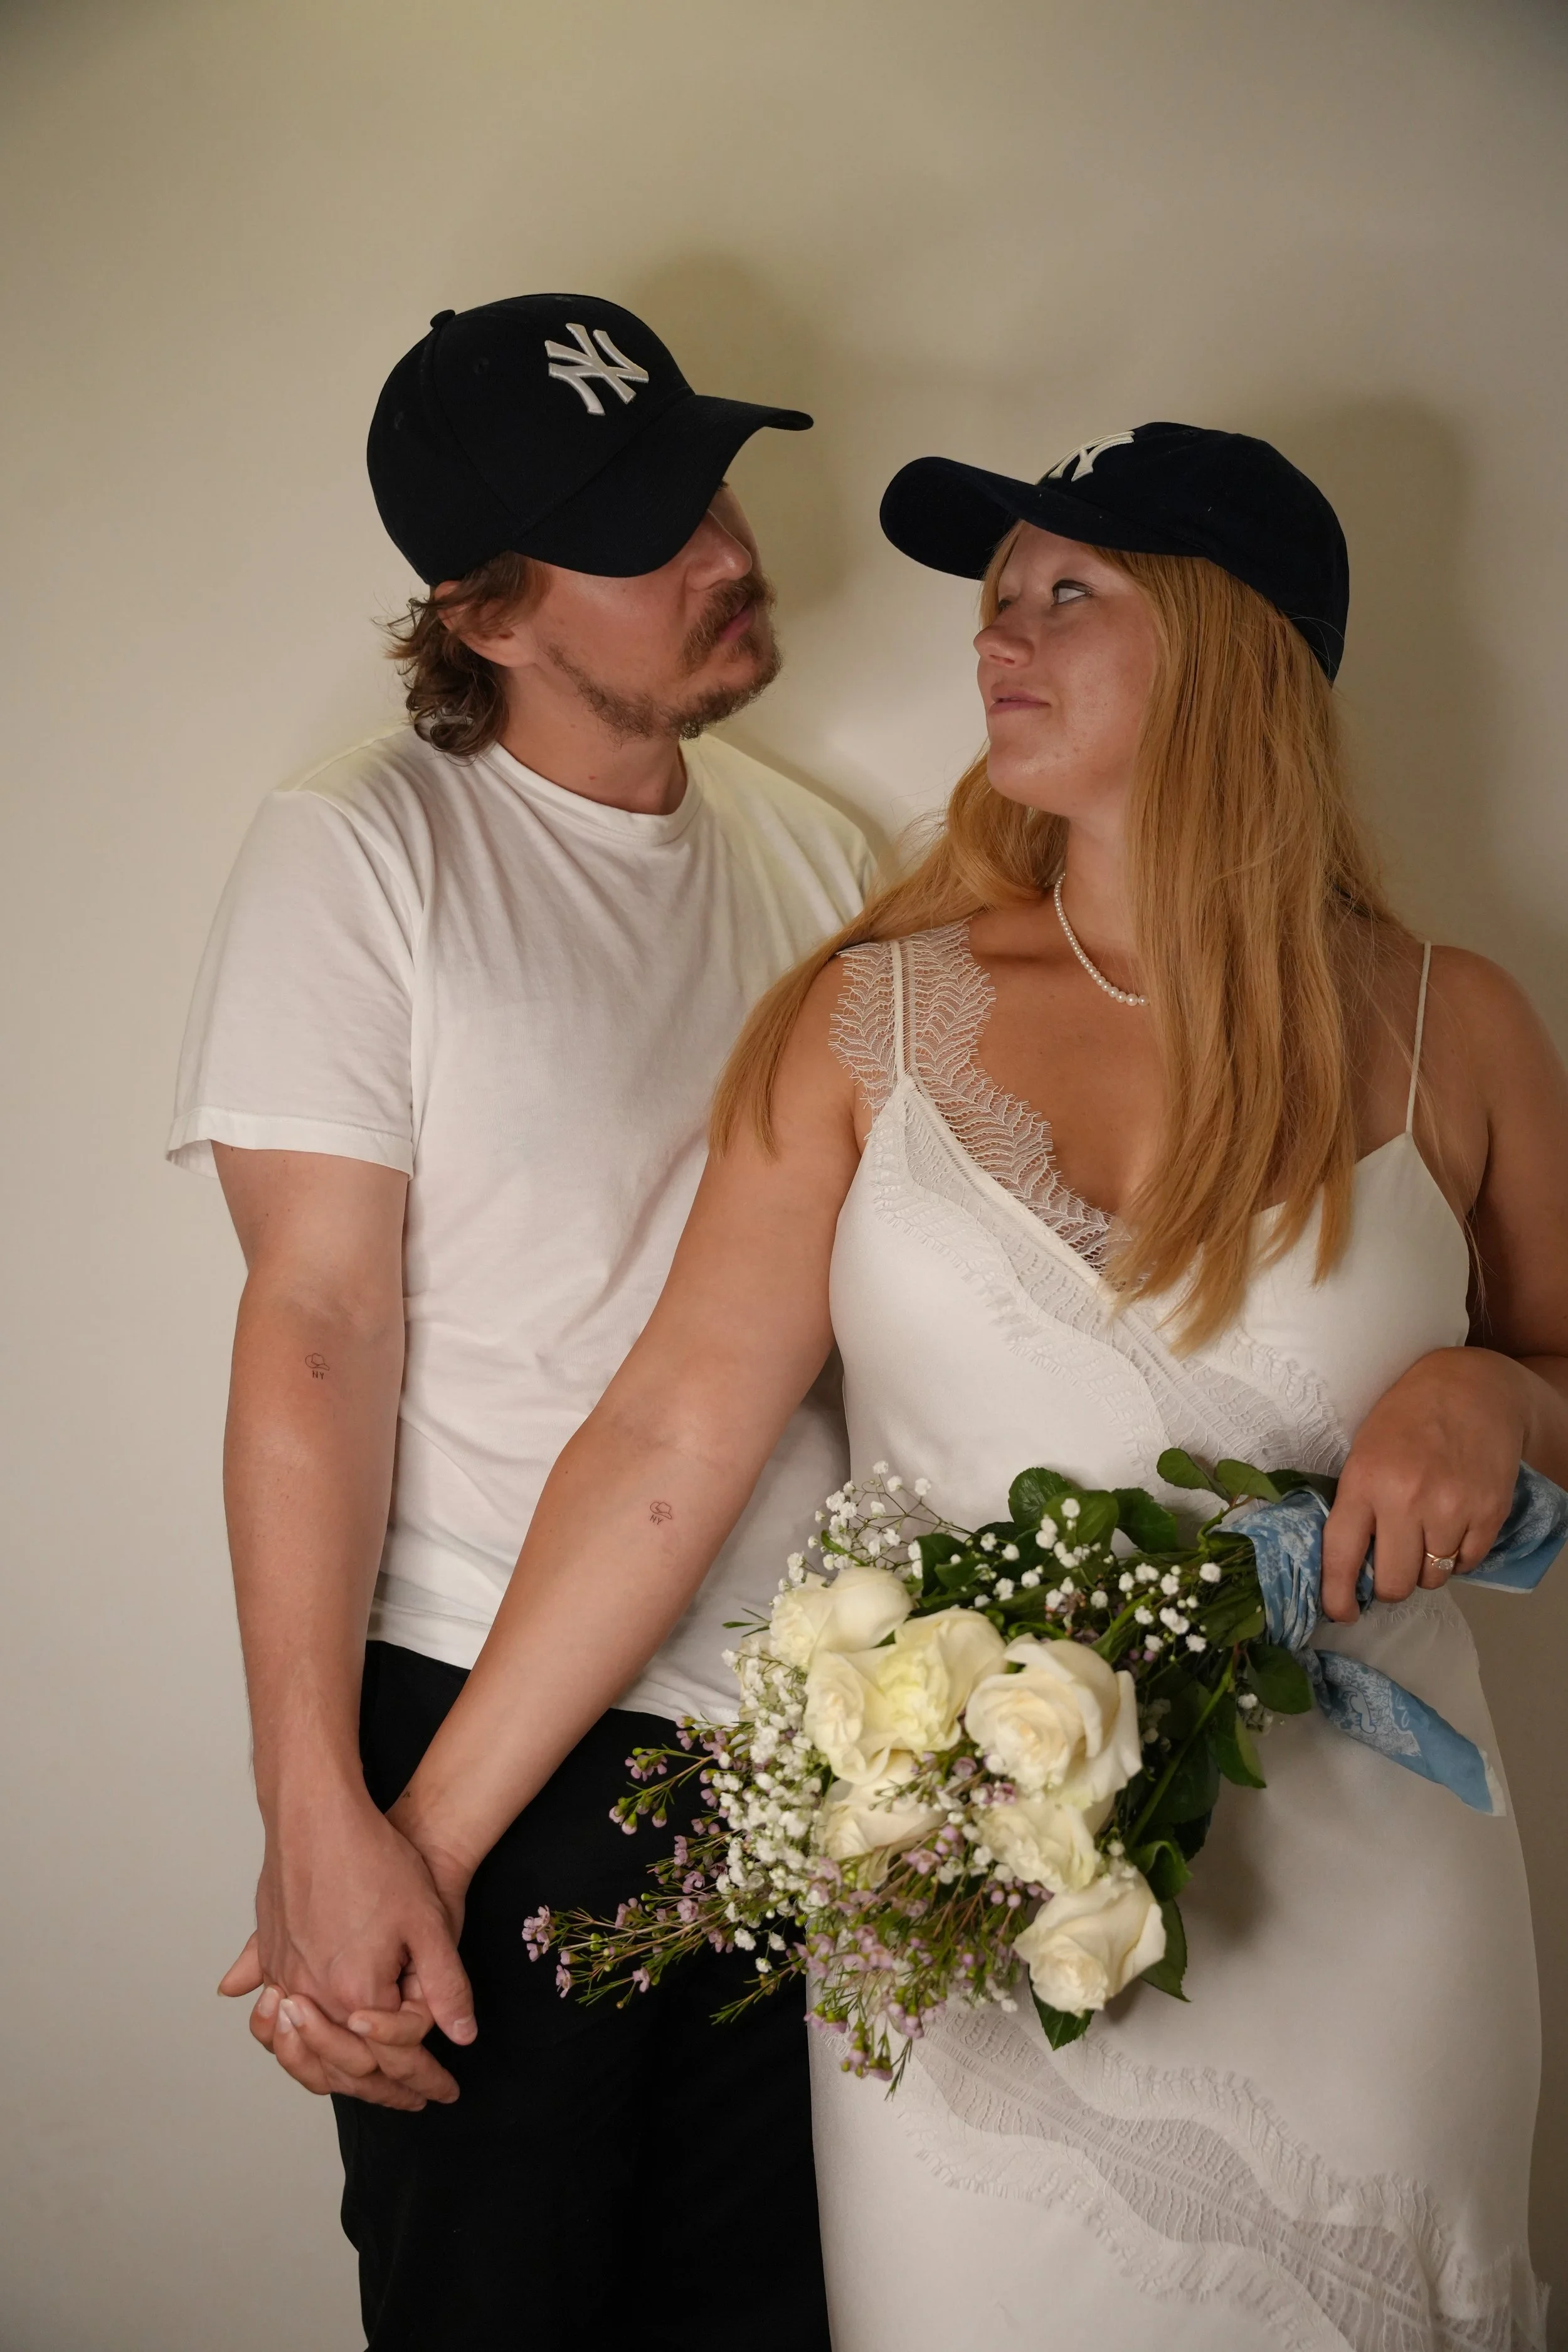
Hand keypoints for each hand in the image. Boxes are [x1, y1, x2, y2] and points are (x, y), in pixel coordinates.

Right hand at [218, 1781, 475, 2107]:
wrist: (318, 1816)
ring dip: (335, 2075)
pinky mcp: (267, 1957)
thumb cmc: (375, 1860)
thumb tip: (462, 2037)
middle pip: (347, 2068)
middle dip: (383, 2090)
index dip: (424, 2082)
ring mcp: (283, 1977)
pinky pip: (272, 2020)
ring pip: (305, 2052)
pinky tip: (300, 2045)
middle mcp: (312, 1995)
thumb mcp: (429, 1923)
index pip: (395, 2061)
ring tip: (365, 2084)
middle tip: (412, 2099)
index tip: (444, 2093)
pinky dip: (288, 2043)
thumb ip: (446, 1986)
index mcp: (356, 1993)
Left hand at [1319, 1347, 1525, 1620]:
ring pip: (1433, 1577)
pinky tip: (1453, 1527)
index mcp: (1364, 1482)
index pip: (1342, 1556)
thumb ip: (1357, 1504)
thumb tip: (1351, 1564)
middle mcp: (1407, 1500)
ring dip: (1426, 1568)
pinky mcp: (1488, 1512)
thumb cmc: (1406, 1418)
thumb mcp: (1363, 1452)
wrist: (1471, 1388)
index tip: (1341, 1611)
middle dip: (1390, 1586)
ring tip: (1425, 1534)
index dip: (1338, 1595)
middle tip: (1392, 1568)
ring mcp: (1451, 1508)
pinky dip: (1459, 1556)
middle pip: (1395, 1583)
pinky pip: (1468, 1563)